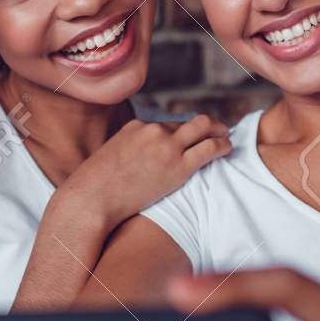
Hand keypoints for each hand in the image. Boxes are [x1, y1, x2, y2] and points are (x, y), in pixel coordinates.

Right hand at [60, 115, 231, 227]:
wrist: (91, 198)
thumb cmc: (95, 188)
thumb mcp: (110, 159)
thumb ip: (128, 154)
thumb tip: (135, 166)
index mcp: (136, 127)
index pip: (167, 125)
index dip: (183, 132)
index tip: (192, 137)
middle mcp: (153, 130)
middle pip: (189, 122)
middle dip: (207, 124)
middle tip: (218, 130)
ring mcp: (167, 145)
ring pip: (204, 128)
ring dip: (219, 131)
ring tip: (226, 138)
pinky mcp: (178, 165)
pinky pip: (209, 148)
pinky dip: (222, 145)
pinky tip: (227, 149)